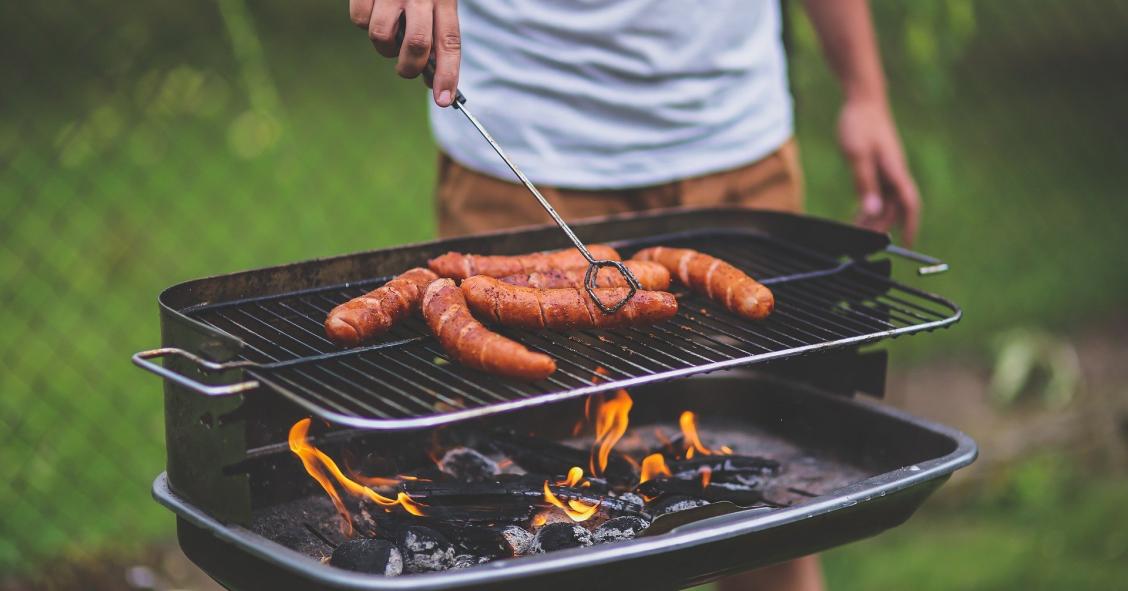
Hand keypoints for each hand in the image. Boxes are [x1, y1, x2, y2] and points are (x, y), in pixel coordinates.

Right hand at [349, 0, 460, 106]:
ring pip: (382, 37)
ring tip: (388, 30)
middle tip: (406, 69)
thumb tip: (430, 77)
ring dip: (383, 46)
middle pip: (417, 46)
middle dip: (409, 68)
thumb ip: (435, 31)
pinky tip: (372, 7)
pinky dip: (363, 21)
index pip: (450, 42)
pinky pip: (359, 20)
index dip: (448, 74)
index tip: (444, 100)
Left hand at [837, 99, 920, 244]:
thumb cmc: (860, 124)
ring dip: (874, 218)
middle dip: (882, 227)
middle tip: (863, 243)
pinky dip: (870, 206)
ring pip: (885, 202)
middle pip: (894, 208)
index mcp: (895, 171)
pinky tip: (858, 215)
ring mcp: (888, 170)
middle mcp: (895, 173)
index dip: (910, 226)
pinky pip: (878, 193)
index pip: (909, 205)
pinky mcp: (880, 167)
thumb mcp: (857, 155)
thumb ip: (864, 183)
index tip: (906, 245)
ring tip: (856, 232)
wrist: (863, 100)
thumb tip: (873, 211)